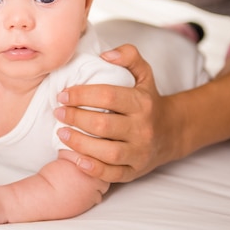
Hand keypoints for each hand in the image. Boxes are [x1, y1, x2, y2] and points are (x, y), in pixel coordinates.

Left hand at [55, 44, 179, 182]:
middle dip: (76, 118)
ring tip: (61, 133)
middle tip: (58, 112)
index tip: (63, 94)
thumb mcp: (144, 73)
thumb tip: (105, 55)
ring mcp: (139, 152)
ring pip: (107, 153)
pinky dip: (92, 169)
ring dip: (79, 144)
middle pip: (103, 125)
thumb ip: (128, 55)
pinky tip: (75, 158)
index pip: (108, 96)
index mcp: (142, 103)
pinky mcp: (135, 171)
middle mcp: (142, 128)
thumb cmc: (148, 99)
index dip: (82, 95)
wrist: (171, 132)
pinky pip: (112, 174)